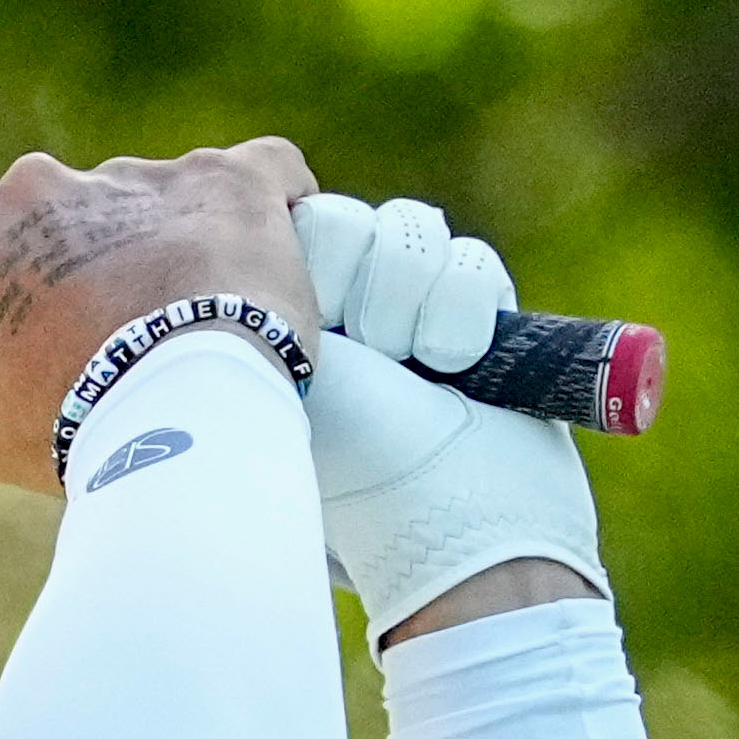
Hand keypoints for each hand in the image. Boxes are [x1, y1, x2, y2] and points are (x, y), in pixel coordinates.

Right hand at [0, 134, 318, 492]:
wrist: (184, 420)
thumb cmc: (65, 431)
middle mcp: (45, 189)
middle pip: (45, 198)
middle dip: (69, 247)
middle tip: (102, 324)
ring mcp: (139, 176)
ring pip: (143, 197)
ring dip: (158, 243)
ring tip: (194, 327)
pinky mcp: (229, 178)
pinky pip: (258, 170)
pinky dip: (259, 208)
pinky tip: (269, 254)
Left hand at [294, 194, 604, 641]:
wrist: (455, 520)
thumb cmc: (350, 469)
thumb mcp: (285, 382)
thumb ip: (261, 311)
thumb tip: (271, 236)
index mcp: (271, 334)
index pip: (277, 232)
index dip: (299, 259)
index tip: (313, 326)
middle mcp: (336, 320)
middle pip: (343, 218)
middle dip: (361, 279)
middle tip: (370, 350)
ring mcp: (409, 318)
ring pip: (411, 230)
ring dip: (414, 293)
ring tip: (418, 363)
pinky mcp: (478, 322)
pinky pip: (471, 260)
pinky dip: (467, 306)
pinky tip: (458, 364)